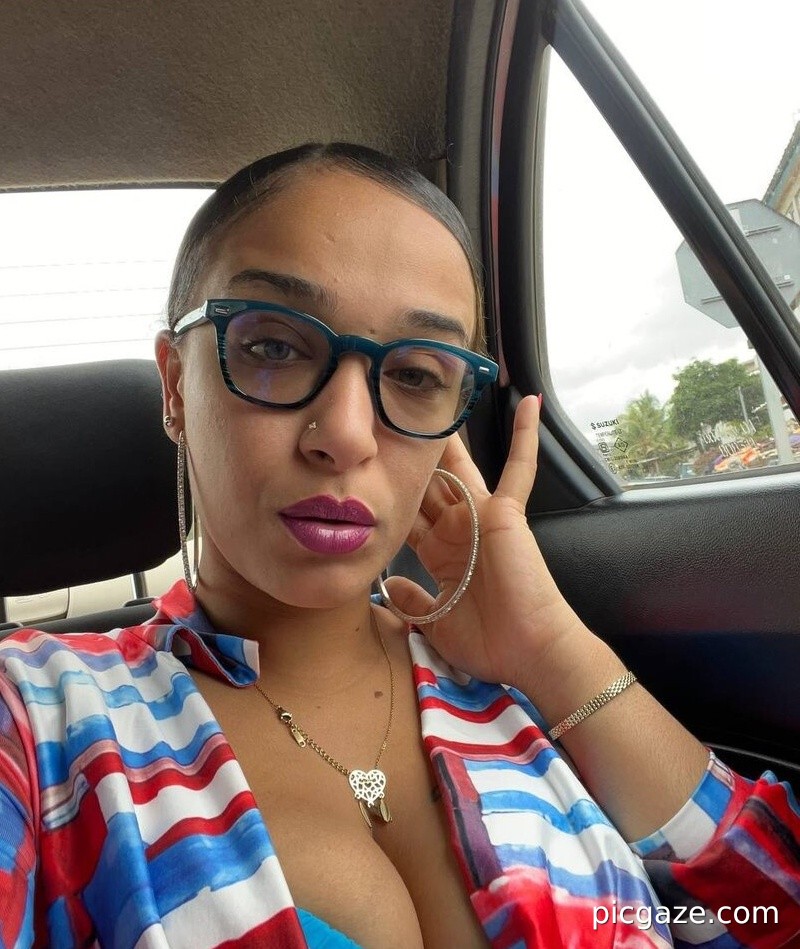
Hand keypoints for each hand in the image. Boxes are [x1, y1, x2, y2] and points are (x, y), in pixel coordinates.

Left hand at [383, 395, 587, 686]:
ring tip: (428, 402)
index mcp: (442, 553)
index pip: (409, 516)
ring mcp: (483, 517)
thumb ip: (412, 599)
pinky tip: (529, 403)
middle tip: (386, 423)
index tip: (366, 473)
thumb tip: (388, 583)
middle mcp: (459, 529)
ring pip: (461, 468)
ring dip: (448, 440)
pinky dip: (527, 437)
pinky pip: (520, 469)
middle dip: (408, 459)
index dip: (389, 496)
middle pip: (427, 485)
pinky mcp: (507, 512)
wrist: (526, 651)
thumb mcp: (435, 621)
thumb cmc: (487, 641)